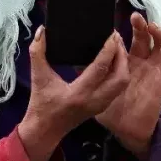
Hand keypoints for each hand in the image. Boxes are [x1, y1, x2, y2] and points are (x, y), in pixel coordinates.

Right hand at [17, 28, 128, 160]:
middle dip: (122, 56)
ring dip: (123, 64)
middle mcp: (94, 100)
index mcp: (79, 93)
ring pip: (122, 83)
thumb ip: (37, 52)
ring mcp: (101, 105)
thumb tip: (42, 29)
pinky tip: (113, 61)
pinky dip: (119, 73)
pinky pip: (118, 88)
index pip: (101, 68)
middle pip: (120, 77)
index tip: (112, 34)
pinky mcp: (102, 107)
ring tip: (116, 47)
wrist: (45, 130)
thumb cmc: (40, 103)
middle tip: (117, 39)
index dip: (109, 50)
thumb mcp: (38, 76)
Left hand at [96, 13, 160, 157]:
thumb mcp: (94, 89)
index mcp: (123, 63)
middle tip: (134, 16)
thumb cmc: (111, 112)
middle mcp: (140, 63)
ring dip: (159, 34)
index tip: (111, 22)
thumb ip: (83, 72)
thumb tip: (67, 57)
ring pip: (160, 46)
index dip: (120, 32)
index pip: (123, 42)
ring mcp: (153, 71)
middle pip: (143, 38)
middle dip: (140, 26)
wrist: (127, 131)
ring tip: (151, 26)